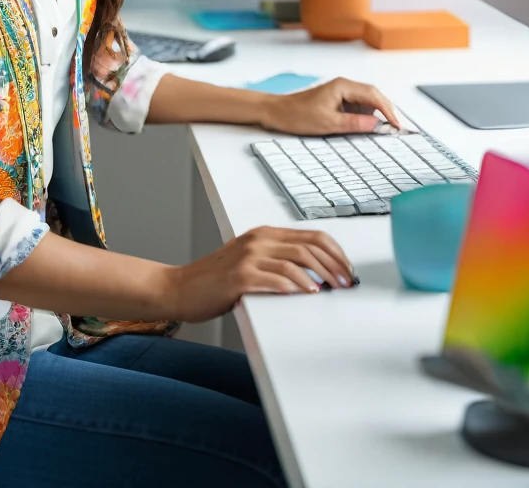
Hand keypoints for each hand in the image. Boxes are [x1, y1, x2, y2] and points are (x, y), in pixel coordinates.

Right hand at [167, 226, 356, 322]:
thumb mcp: (250, 261)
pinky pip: (275, 278)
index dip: (335, 253)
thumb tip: (317, 274)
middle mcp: (258, 240)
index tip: (347, 270)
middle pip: (309, 247)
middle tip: (347, 283)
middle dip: (334, 266)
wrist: (180, 288)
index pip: (311, 236)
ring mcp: (248, 257)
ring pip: (296, 261)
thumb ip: (277, 261)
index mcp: (264, 234)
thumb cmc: (216, 280)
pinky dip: (295, 286)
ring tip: (332, 291)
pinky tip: (306, 293)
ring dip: (320, 277)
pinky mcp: (239, 276)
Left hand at [261, 77, 399, 135]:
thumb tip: (377, 125)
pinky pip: (357, 106)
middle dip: (386, 111)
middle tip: (397, 129)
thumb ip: (354, 123)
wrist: (277, 112)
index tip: (397, 126)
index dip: (388, 110)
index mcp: (343, 86)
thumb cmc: (298, 115)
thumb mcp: (328, 123)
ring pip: (367, 100)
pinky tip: (370, 126)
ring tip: (388, 129)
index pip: (373, 95)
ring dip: (378, 113)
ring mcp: (341, 92)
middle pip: (373, 95)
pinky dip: (367, 115)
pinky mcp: (337, 100)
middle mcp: (344, 86)